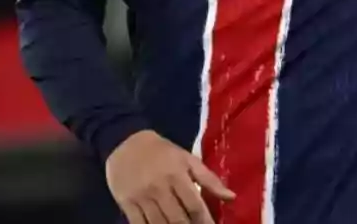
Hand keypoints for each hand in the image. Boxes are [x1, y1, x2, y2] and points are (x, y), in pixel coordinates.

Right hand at [106, 130, 234, 222]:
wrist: (124, 140)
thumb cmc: (161, 152)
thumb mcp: (187, 159)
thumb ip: (209, 179)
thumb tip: (231, 197)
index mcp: (176, 175)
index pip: (195, 206)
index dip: (206, 223)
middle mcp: (158, 188)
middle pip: (178, 220)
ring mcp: (141, 197)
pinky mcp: (126, 203)